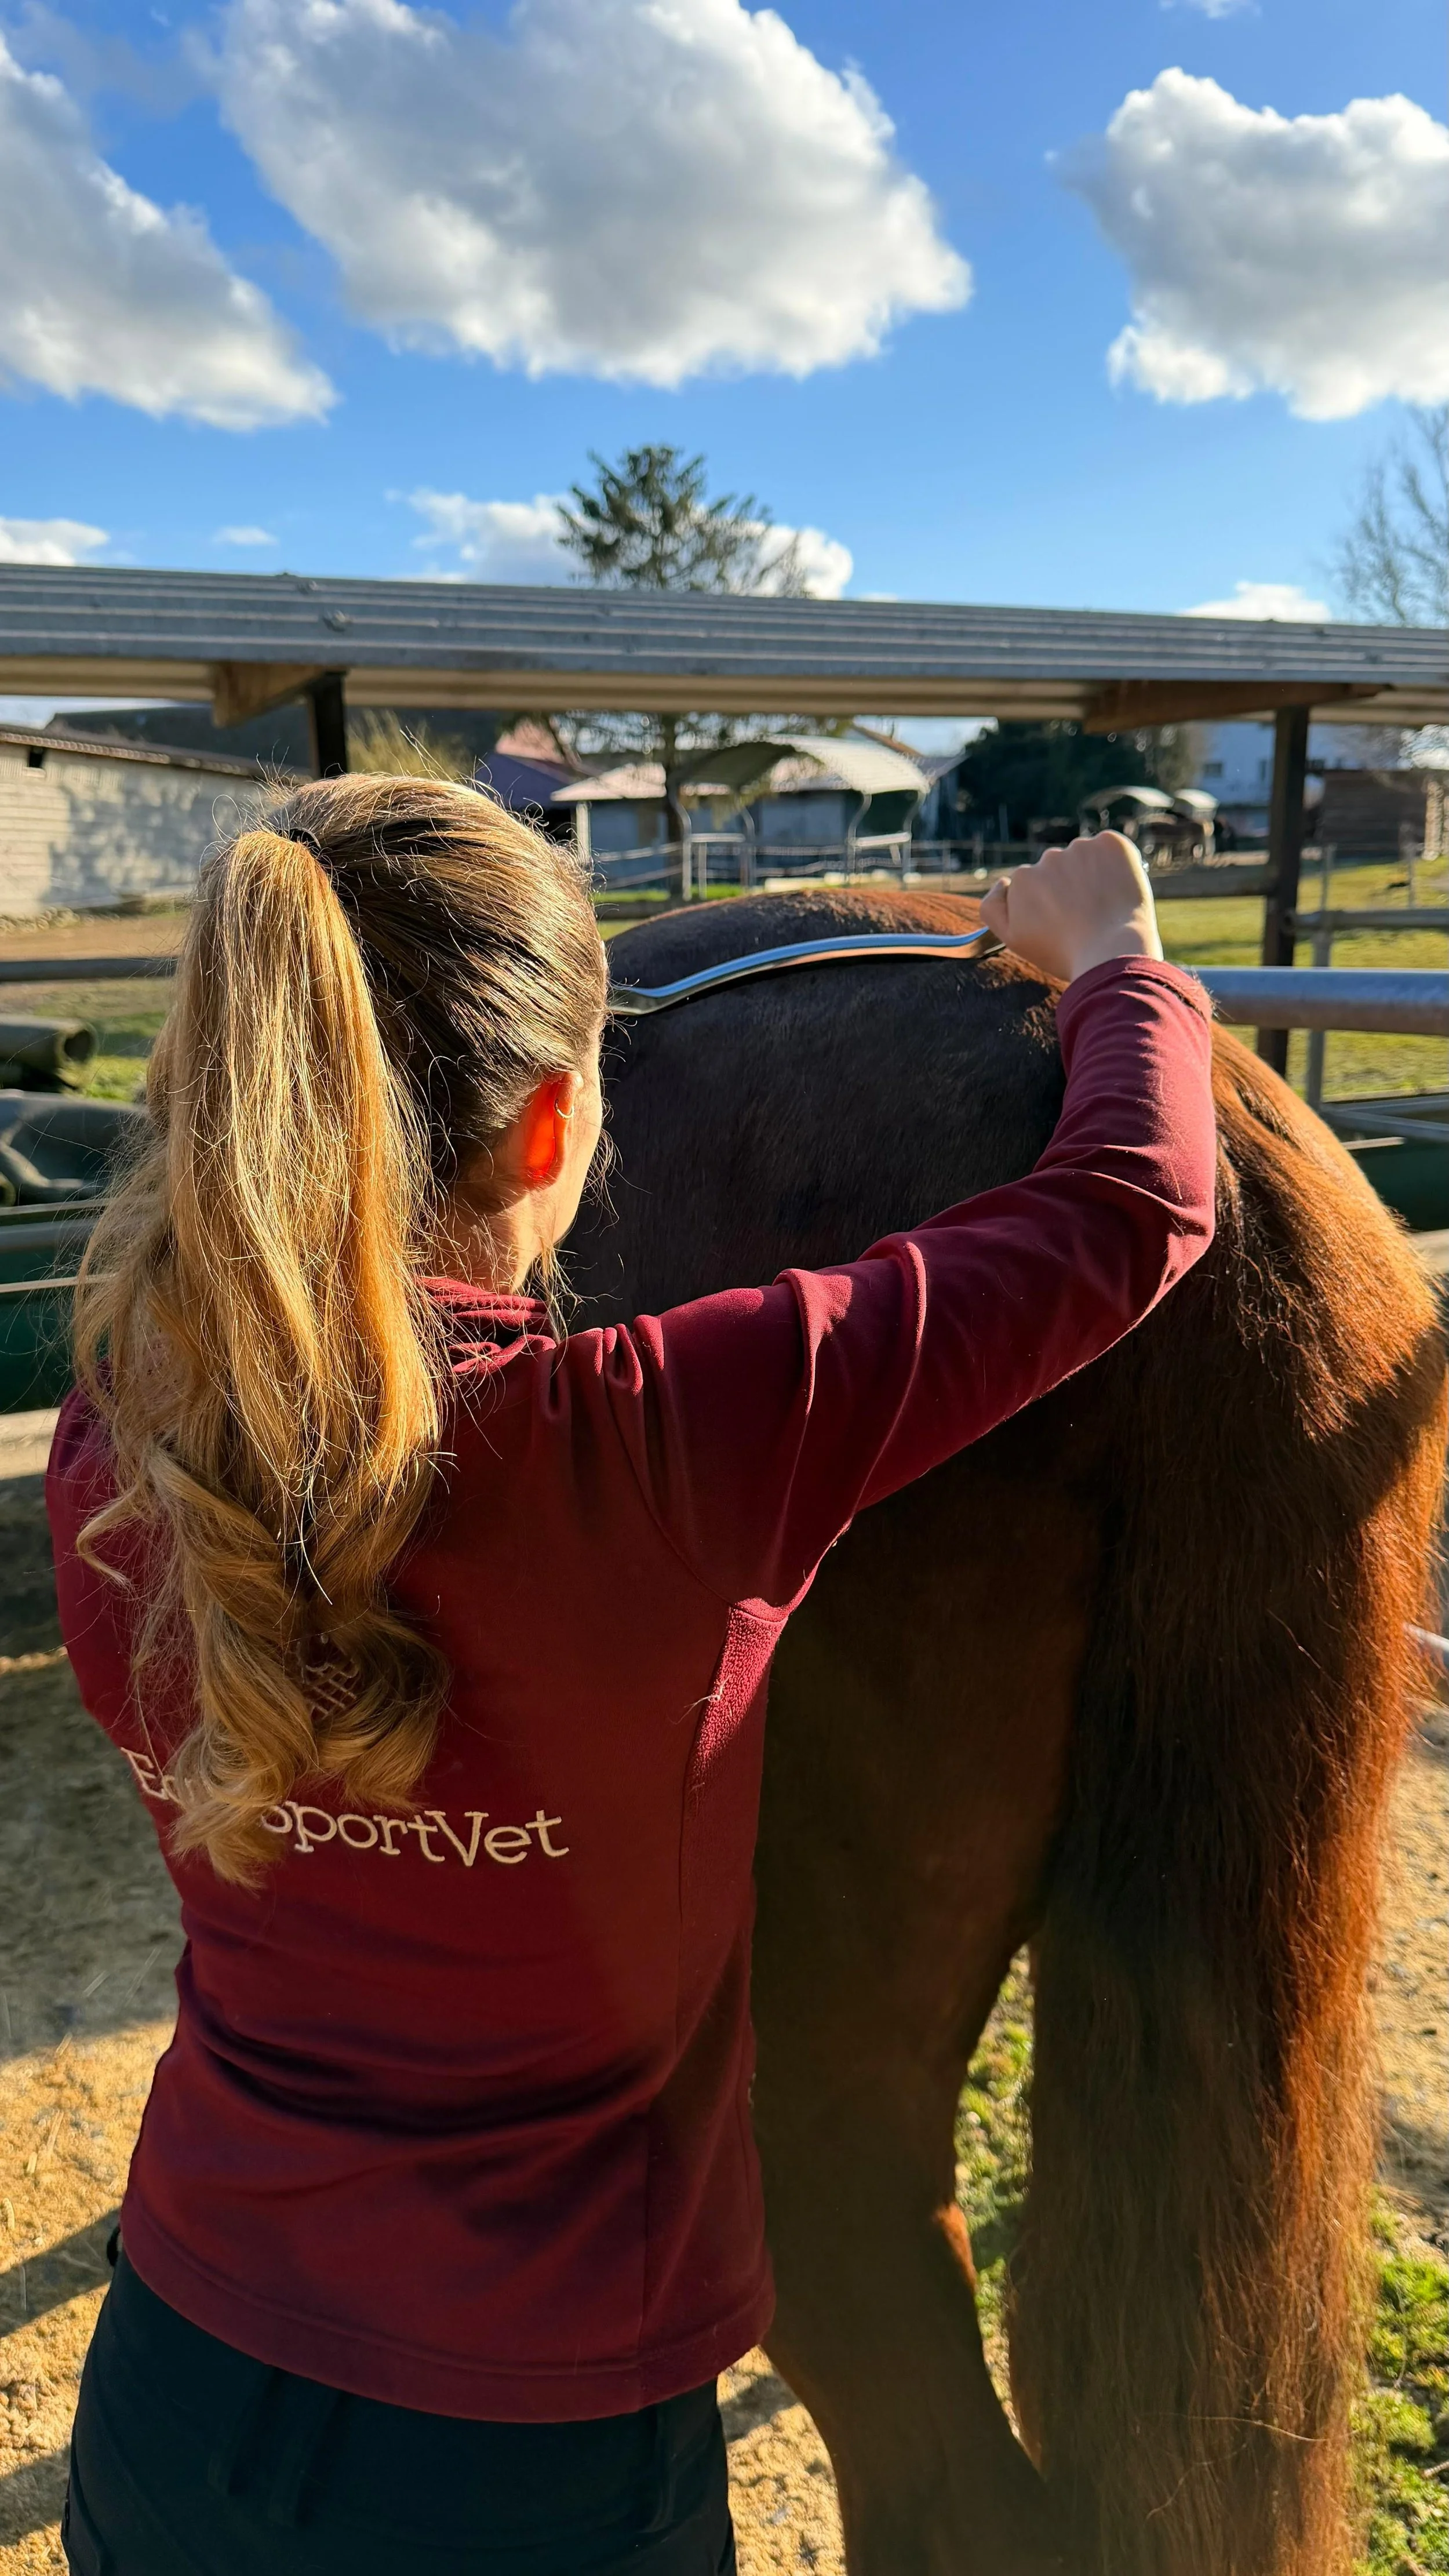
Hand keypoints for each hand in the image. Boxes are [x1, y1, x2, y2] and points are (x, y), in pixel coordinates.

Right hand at [979, 832, 1162, 984]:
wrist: (1112, 952)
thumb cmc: (1062, 953)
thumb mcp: (1013, 939)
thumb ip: (992, 908)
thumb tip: (1002, 881)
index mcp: (1022, 878)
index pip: (1037, 886)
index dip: (1051, 907)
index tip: (1064, 925)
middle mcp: (1048, 857)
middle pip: (1060, 869)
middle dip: (1070, 888)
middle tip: (1086, 918)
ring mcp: (1081, 847)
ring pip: (1084, 859)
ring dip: (1092, 876)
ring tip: (1104, 908)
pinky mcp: (1111, 843)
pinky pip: (1110, 850)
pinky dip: (1116, 866)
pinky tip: (1119, 891)